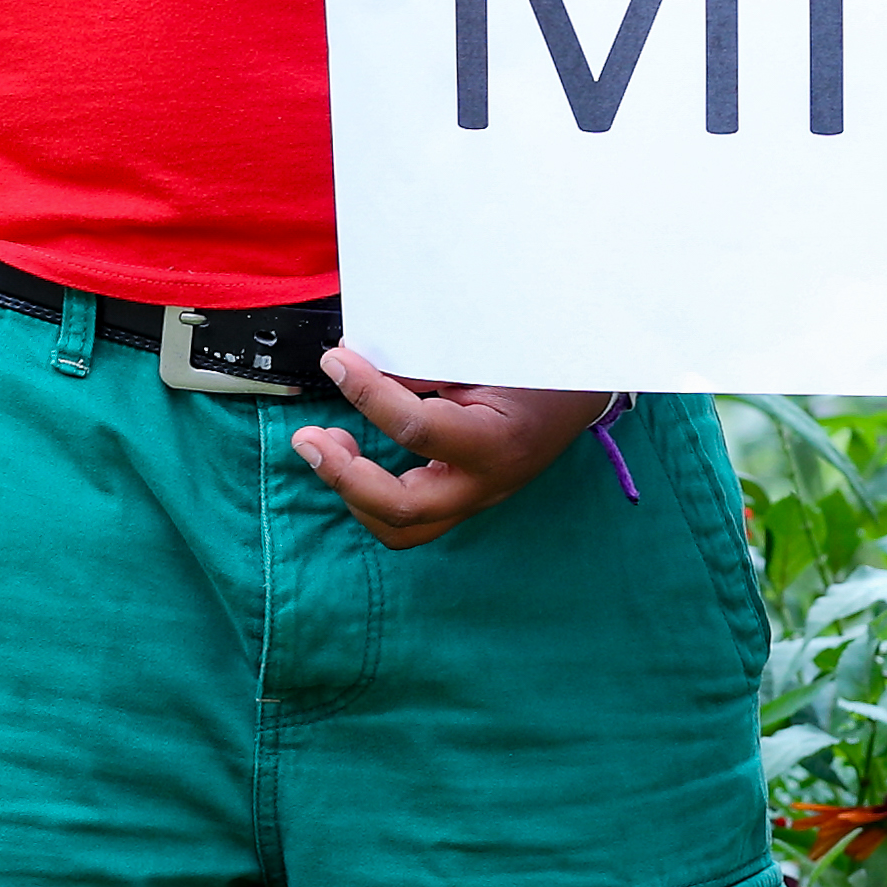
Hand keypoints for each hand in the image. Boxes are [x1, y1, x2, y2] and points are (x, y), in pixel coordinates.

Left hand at [295, 353, 616, 550]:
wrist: (578, 396)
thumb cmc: (534, 368)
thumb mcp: (485, 356)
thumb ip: (423, 367)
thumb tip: (358, 362)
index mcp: (496, 442)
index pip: (418, 430)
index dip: (368, 394)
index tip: (337, 360)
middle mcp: (483, 486)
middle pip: (402, 509)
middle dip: (344, 477)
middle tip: (308, 437)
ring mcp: (472, 501)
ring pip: (399, 529)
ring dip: (351, 493)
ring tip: (326, 445)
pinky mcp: (459, 502)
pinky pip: (405, 519)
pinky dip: (366, 494)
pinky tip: (351, 456)